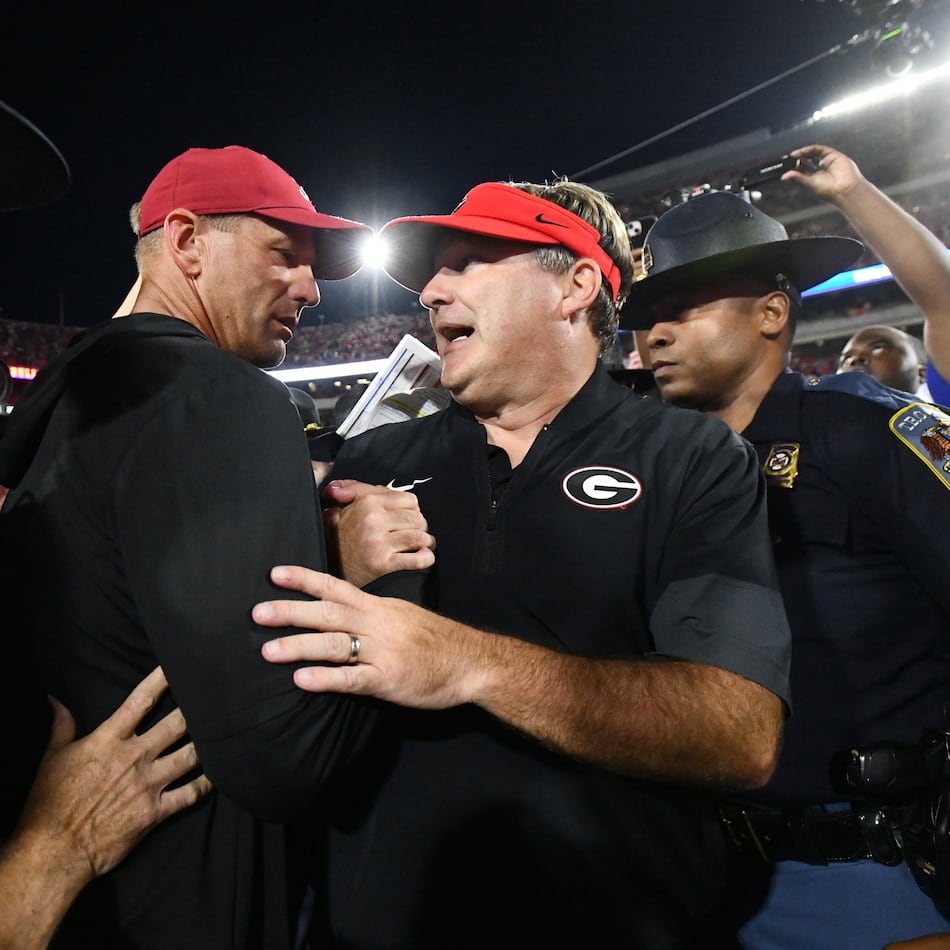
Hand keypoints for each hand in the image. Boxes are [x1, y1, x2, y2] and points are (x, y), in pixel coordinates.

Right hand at [16, 666, 211, 882]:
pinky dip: (207, 784)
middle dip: (196, 710)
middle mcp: (135, 756)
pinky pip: (191, 793)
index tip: (177, 666)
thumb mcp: (52, 758)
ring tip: (223, 731)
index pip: (140, 701)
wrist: (55, 849)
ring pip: (190, 755)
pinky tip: (217, 774)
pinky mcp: (156, 811)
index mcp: (109, 740)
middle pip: (176, 724)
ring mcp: (149, 783)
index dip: (162, 679)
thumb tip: (55, 699)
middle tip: (213, 700)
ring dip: (208, 743)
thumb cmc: (50, 802)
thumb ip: (61, 726)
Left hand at [256, 565, 481, 708]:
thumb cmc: (435, 640)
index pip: (336, 588)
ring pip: (335, 644)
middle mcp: (378, 624)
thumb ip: (372, 614)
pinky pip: (353, 678)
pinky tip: (302, 681)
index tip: (274, 573)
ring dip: (299, 646)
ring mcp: (383, 652)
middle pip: (328, 613)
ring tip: (268, 651)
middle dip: (290, 611)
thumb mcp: (403, 615)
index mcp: (380, 607)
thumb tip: (339, 612)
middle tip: (257, 612)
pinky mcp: (389, 680)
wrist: (471, 662)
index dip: (305, 579)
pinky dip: (326, 679)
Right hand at [322, 479, 435, 586]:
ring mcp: (377, 542)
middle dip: (420, 527)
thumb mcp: (345, 508)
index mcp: (367, 503)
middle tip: (414, 535)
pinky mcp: (382, 564)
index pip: (410, 500)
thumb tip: (367, 486)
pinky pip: (417, 558)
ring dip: (426, 543)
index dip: (412, 510)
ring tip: (420, 546)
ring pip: (420, 537)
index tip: (407, 519)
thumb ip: (359, 491)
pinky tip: (423, 557)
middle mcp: (372, 520)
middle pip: (417, 519)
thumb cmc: (339, 539)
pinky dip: (426, 558)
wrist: (326, 570)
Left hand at [782, 145, 864, 202]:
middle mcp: (819, 169)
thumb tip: (784, 176)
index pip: (801, 170)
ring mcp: (825, 161)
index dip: (792, 166)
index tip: (783, 165)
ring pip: (812, 153)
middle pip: (805, 160)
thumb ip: (797, 178)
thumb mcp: (809, 184)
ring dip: (802, 153)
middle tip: (787, 159)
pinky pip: (820, 149)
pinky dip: (810, 149)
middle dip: (796, 159)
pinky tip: (802, 151)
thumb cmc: (829, 190)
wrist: (845, 188)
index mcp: (813, 178)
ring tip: (793, 155)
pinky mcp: (832, 155)